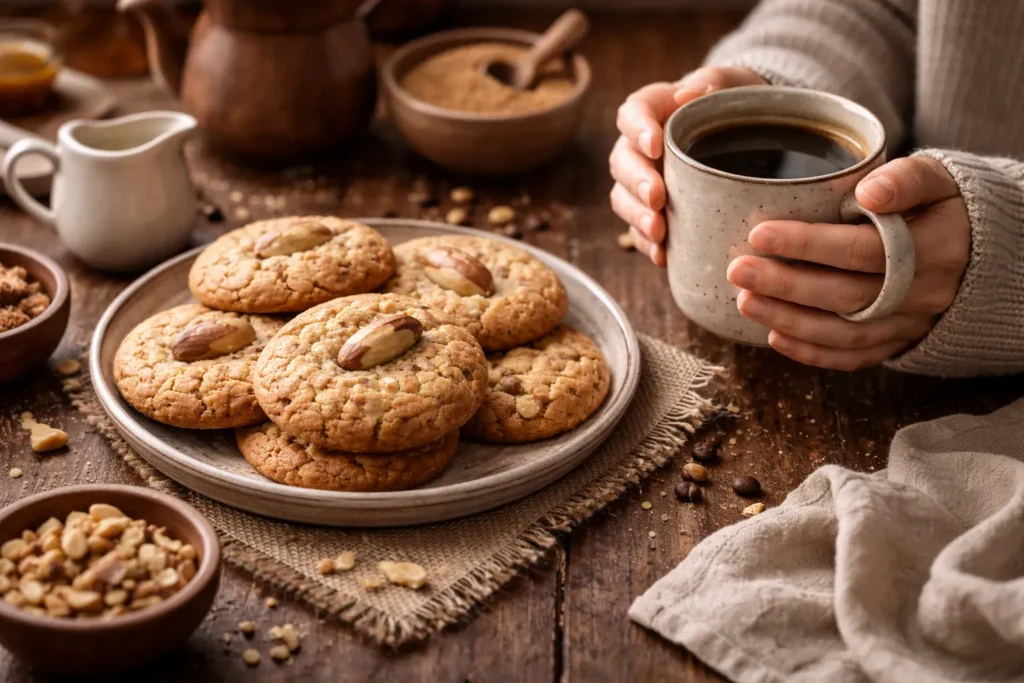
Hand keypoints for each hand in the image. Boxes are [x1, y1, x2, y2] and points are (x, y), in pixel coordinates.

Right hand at [609, 66, 765, 264]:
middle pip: (622, 162)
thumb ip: (714, 82)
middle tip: (657, 197)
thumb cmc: (733, 103)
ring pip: (623, 198)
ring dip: (636, 216)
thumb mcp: (732, 84)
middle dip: (636, 182)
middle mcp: (639, 147)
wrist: (743, 132)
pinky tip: (662, 255)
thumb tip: (691, 95)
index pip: (631, 114)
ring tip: (658, 230)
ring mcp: (642, 181)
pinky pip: (638, 230)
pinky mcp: (652, 211)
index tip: (654, 145)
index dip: (637, 130)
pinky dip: (647, 244)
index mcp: (653, 110)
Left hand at [727, 156, 969, 369]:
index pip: (863, 250)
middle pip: (847, 295)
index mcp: (934, 247)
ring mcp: (911, 323)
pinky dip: (812, 353)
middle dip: (786, 285)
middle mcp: (924, 293)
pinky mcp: (899, 342)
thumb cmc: (945, 206)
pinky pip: (854, 357)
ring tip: (745, 301)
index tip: (761, 233)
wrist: (983, 251)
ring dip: (789, 320)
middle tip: (739, 270)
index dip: (810, 244)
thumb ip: (906, 178)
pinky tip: (774, 337)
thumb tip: (868, 191)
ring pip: (845, 333)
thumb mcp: (939, 179)